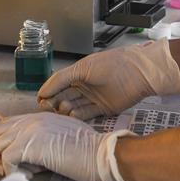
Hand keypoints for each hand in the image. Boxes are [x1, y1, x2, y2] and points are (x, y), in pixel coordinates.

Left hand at [0, 113, 135, 180]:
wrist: (100, 153)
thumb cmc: (87, 149)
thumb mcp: (61, 135)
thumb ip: (42, 140)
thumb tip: (26, 159)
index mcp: (40, 116)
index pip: (8, 123)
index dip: (8, 141)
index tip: (18, 157)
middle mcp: (32, 119)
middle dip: (4, 150)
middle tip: (19, 164)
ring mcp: (30, 131)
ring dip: (9, 161)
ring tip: (27, 170)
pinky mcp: (30, 146)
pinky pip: (6, 159)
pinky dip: (13, 171)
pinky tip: (29, 175)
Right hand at [38, 39, 179, 118]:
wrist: (138, 72)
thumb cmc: (111, 64)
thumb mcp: (82, 68)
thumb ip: (61, 79)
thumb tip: (42, 91)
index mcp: (78, 73)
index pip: (58, 85)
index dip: (49, 92)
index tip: (41, 99)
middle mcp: (84, 86)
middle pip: (64, 97)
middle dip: (55, 102)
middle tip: (48, 107)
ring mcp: (93, 98)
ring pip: (74, 106)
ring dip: (66, 109)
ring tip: (63, 108)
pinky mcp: (103, 109)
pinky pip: (87, 114)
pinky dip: (78, 116)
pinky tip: (72, 115)